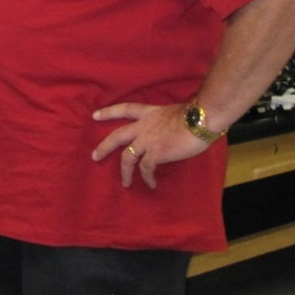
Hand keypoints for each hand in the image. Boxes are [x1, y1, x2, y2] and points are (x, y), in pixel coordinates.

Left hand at [90, 102, 208, 189]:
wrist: (199, 120)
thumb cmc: (193, 115)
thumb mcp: (172, 112)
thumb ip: (164, 121)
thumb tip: (167, 130)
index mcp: (148, 113)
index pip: (124, 109)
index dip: (109, 112)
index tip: (94, 115)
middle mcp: (143, 126)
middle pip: (117, 136)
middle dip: (104, 147)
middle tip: (95, 156)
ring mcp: (147, 140)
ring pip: (127, 157)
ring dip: (125, 172)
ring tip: (125, 183)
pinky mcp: (155, 154)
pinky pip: (146, 168)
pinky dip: (147, 178)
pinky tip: (152, 184)